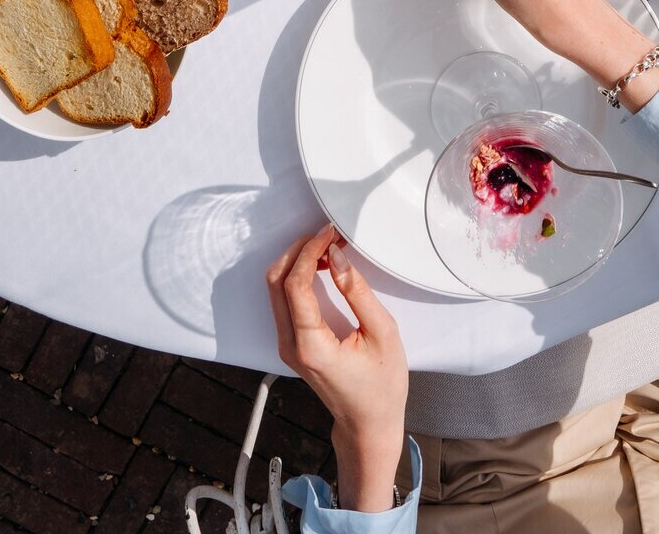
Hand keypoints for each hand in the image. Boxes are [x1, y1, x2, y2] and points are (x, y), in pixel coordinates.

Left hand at [267, 223, 407, 511]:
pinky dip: (298, 276)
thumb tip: (336, 257)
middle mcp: (290, 345)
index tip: (330, 233)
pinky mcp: (291, 344)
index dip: (310, 251)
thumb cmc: (381, 387)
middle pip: (276, 281)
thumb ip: (357, 292)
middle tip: (327, 235)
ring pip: (276, 288)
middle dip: (299, 250)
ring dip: (297, 261)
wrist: (368, 425)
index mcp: (311, 345)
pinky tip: (321, 267)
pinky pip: (284, 300)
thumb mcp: (382, 334)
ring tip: (327, 248)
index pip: (295, 283)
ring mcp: (287, 346)